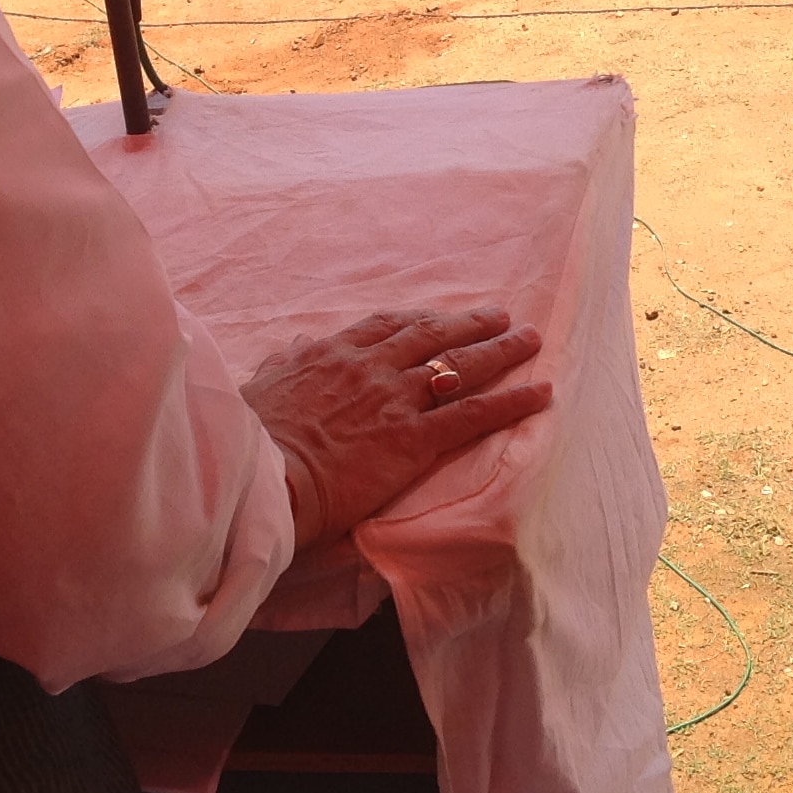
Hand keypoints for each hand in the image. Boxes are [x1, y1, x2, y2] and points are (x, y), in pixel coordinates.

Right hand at [241, 307, 550, 549]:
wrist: (262, 475)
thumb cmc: (251, 437)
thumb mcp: (261, 385)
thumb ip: (285, 363)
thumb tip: (294, 347)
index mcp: (334, 353)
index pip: (387, 325)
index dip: (420, 319)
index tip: (440, 317)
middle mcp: (372, 368)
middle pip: (433, 336)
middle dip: (471, 324)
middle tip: (501, 316)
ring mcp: (397, 400)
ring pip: (461, 366)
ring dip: (501, 351)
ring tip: (530, 339)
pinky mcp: (415, 439)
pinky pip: (474, 414)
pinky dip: (512, 401)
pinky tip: (541, 393)